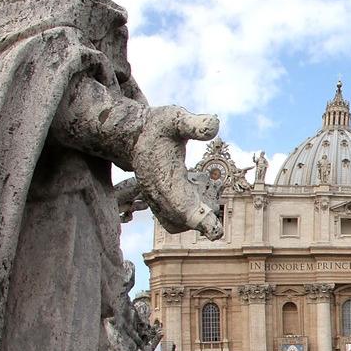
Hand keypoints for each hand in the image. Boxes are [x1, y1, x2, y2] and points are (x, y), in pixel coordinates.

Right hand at [132, 106, 223, 239]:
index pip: (182, 208)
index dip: (200, 220)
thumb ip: (194, 124)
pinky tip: (200, 184)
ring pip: (177, 222)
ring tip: (206, 183)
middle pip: (182, 221)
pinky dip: (192, 209)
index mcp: (163, 179)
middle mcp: (157, 195)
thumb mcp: (174, 118)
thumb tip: (214, 125)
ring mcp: (156, 201)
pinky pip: (176, 217)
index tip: (217, 232)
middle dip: (204, 215)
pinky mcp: (159, 202)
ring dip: (198, 213)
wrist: (134, 134)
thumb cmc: (157, 125)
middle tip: (214, 188)